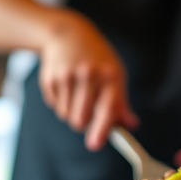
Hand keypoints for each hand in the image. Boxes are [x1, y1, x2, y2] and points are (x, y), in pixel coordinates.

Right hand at [39, 12, 138, 150]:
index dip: (101, 129)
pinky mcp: (50, 78)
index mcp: (109, 75)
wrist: (68, 34)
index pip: (106, 108)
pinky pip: (54, 106)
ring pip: (66, 116)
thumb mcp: (114, 73)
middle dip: (84, 124)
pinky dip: (60, 102)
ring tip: (77, 93)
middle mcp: (88, 75)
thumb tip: (130, 125)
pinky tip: (65, 85)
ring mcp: (67, 76)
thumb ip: (120, 102)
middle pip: (81, 120)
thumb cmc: (97, 58)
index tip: (95, 144)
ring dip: (71, 112)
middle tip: (87, 112)